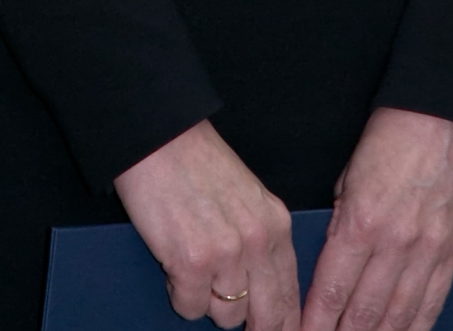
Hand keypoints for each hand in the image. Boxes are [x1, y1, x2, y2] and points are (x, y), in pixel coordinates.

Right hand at [114, 119, 298, 330]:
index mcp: (276, 224)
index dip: (285, 324)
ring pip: (226, 317)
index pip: (291, 294)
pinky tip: (175, 262)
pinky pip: (191, 308)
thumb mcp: (249, 199)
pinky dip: (180, 294)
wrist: (161, 140)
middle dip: (255, 327)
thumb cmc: (199, 165)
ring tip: (196, 266)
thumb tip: (263, 292)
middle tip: (240, 325)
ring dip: (209, 300)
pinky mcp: (191, 263)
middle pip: (268, 315)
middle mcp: (257, 241)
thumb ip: (261, 241)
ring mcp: (226, 254)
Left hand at [301, 107, 452, 330]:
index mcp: (360, 222)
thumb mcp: (349, 175)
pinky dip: (415, 328)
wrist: (445, 113)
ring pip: (398, 318)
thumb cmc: (392, 136)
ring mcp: (427, 251)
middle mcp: (394, 244)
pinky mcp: (451, 251)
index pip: (331, 292)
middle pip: (363, 315)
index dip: (315, 325)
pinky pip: (432, 304)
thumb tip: (333, 265)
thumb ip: (340, 223)